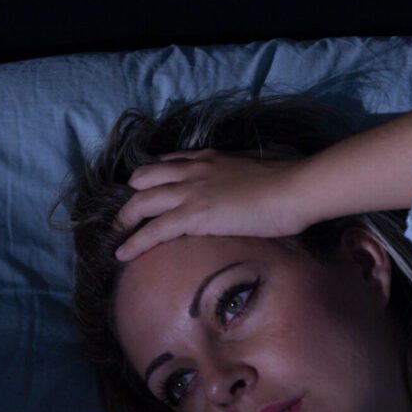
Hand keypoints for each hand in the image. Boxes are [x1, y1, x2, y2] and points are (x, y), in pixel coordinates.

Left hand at [114, 144, 313, 261]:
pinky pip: (153, 229)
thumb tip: (276, 161)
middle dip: (133, 195)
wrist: (294, 189)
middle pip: (146, 177)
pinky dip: (134, 242)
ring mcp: (190, 191)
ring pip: (142, 202)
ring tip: (117, 234)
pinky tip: (122, 254)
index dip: (156, 175)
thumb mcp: (273, 161)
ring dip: (125, 219)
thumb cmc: (291, 177)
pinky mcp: (193, 216)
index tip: (149, 187)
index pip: (171, 161)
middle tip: (128, 214)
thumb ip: (264, 163)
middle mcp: (193, 170)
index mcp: (211, 158)